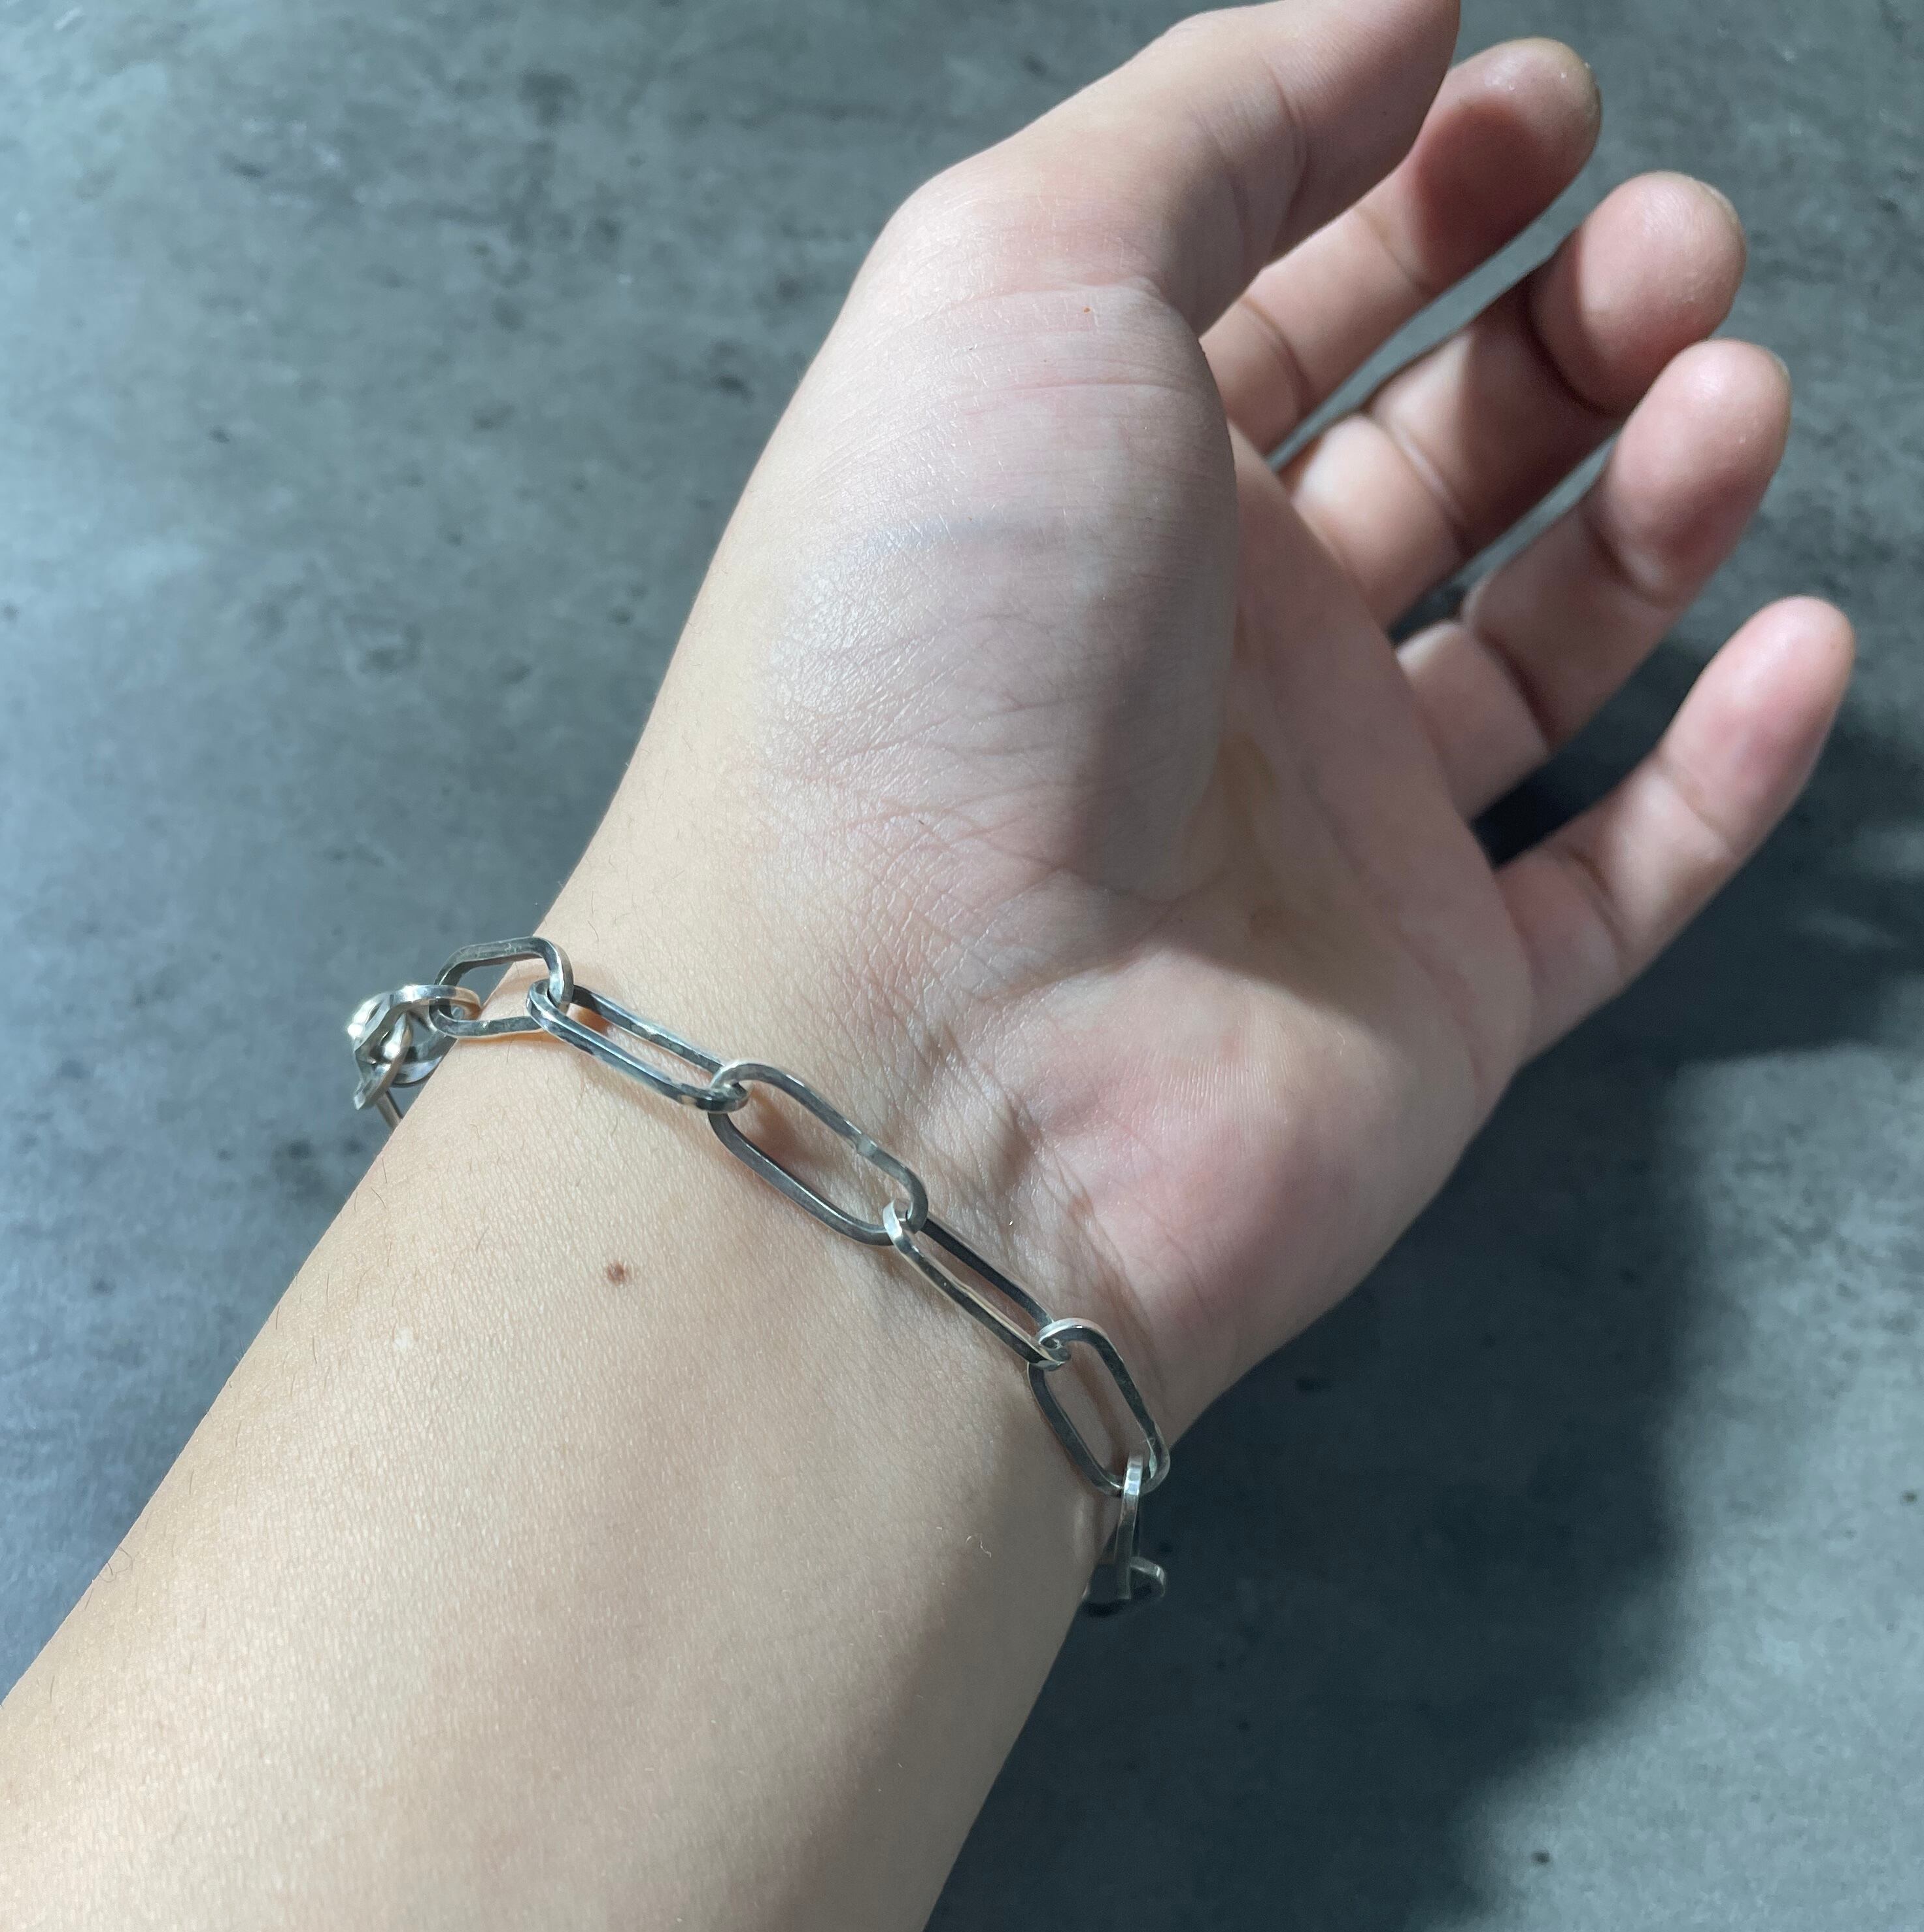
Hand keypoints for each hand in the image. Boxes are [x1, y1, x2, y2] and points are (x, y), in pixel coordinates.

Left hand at [574, 0, 1852, 1436]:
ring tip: (1725, 391)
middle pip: (1441, 456)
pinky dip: (1722, 776)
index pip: (1290, 303)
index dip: (1425, 184)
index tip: (1546, 103)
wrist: (913, 1051)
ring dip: (1661, 504)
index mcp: (1095, 485)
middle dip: (1575, 327)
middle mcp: (1211, 658)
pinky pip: (1611, 883)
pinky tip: (1796, 643)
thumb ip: (1213, 123)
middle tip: (1673, 249)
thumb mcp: (1019, 278)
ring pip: (1544, 648)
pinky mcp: (1432, 1007)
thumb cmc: (931, 642)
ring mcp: (1326, 840)